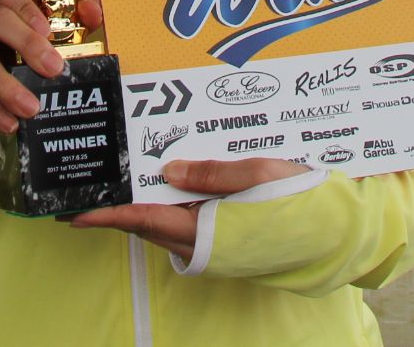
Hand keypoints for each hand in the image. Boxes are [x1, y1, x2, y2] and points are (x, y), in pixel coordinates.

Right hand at [0, 0, 103, 132]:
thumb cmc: (5, 28)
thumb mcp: (28, 14)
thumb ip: (67, 10)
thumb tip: (92, 12)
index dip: (26, 7)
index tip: (47, 29)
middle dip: (27, 45)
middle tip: (53, 68)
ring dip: (9, 88)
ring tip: (32, 108)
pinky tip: (11, 122)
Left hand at [67, 157, 309, 261]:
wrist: (342, 231)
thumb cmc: (304, 203)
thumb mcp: (261, 175)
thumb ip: (212, 173)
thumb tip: (168, 170)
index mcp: (207, 232)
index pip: (142, 221)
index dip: (105, 214)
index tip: (72, 209)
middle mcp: (205, 244)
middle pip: (148, 221)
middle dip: (120, 201)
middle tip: (94, 176)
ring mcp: (215, 244)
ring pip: (167, 220)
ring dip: (146, 198)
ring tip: (127, 169)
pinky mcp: (226, 238)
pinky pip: (188, 219)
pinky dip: (173, 199)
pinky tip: (175, 174)